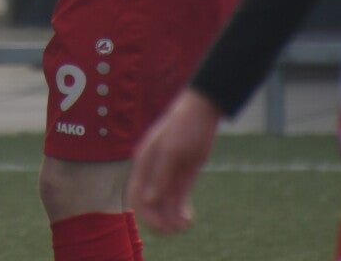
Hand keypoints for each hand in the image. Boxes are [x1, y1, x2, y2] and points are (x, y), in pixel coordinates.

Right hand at [127, 89, 221, 234]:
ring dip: (172, 219)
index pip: (137, 196)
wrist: (202, 110)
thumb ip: (161, 175)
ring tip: (186, 225)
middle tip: (176, 229)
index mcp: (144, 163)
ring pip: (165, 205)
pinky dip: (181, 212)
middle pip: (150, 204)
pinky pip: (178, 200)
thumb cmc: (183, 125)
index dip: (146, 215)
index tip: (162, 227)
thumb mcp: (172, 150)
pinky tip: (189, 218)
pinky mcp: (183, 176)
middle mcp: (153, 172)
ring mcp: (168, 175)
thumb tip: (150, 200)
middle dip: (160, 220)